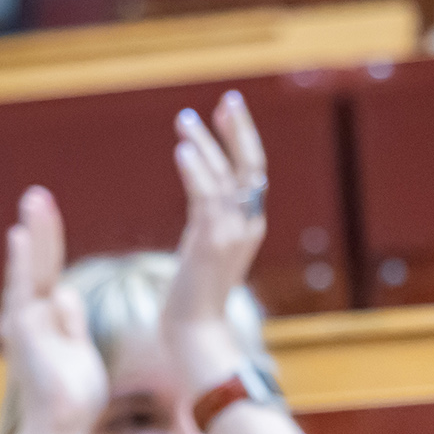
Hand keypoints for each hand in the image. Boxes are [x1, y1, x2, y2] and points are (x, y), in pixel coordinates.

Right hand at [0, 185, 106, 433]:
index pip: (46, 272)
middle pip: (34, 264)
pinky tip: (21, 238)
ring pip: (27, 271)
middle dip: (37, 228)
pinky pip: (23, 291)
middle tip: (37, 194)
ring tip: (34, 202)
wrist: (61, 429)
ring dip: (32, 236)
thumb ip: (70, 321)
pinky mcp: (23, 333)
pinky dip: (20, 264)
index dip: (46, 241)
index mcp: (42, 318)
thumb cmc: (72, 395)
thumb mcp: (77, 349)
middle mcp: (26, 316)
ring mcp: (22, 323)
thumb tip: (65, 294)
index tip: (45, 211)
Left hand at [160, 89, 268, 395]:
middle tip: (227, 99)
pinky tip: (182, 149)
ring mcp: (232, 234)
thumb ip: (210, 232)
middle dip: (239, 131)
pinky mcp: (211, 243)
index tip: (225, 114)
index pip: (251, 176)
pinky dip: (196, 170)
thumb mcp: (206, 258)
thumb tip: (204, 217)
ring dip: (206, 144)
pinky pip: (206, 197)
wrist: (196, 334)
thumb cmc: (195, 302)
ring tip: (185, 119)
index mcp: (248, 228)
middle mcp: (247, 227)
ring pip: (226, 177)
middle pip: (250, 167)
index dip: (241, 142)